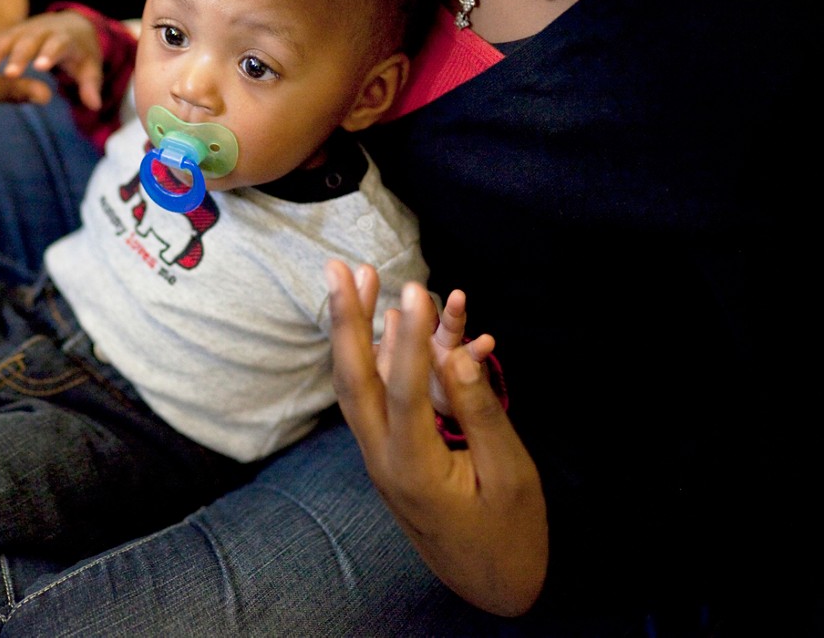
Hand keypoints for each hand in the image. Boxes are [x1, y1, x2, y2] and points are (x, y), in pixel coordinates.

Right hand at [0, 10, 105, 109]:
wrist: (70, 24)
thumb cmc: (80, 52)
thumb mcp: (90, 68)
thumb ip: (90, 85)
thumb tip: (95, 105)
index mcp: (66, 37)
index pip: (59, 44)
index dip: (49, 54)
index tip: (40, 67)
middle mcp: (43, 29)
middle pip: (30, 40)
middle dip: (19, 55)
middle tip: (8, 74)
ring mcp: (25, 28)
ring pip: (9, 37)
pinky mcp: (10, 32)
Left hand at [326, 261, 547, 616]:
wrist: (491, 582)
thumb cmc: (509, 531)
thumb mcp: (510, 474)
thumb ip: (480, 412)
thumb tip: (454, 353)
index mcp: (415, 468)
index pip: (401, 392)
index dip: (408, 338)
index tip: (414, 288)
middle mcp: (384, 458)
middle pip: (354, 380)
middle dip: (346, 321)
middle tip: (339, 267)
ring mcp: (379, 455)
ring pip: (356, 384)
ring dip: (354, 330)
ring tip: (356, 277)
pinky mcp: (388, 451)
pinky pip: (374, 396)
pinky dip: (376, 355)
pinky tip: (390, 321)